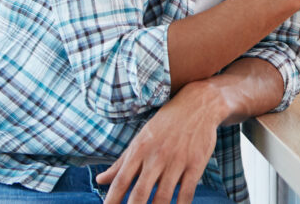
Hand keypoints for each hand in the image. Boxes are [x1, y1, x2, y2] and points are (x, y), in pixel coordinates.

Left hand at [96, 82, 222, 203]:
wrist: (199, 104)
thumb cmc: (166, 123)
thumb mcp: (141, 138)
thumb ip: (121, 162)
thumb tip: (100, 180)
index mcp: (140, 149)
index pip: (121, 181)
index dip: (111, 200)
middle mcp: (157, 156)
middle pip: (140, 193)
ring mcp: (178, 160)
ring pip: (164, 196)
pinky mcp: (196, 163)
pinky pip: (187, 192)